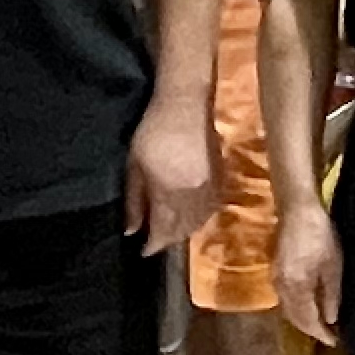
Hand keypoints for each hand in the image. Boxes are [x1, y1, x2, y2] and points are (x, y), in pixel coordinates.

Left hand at [125, 106, 213, 256]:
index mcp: (170, 192)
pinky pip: (212, 208)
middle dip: (169, 239)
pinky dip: (201, 217)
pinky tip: (192, 215)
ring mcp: (210, 187)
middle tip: (155, 240)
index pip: (164, 231)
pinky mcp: (221, 177)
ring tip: (171, 230)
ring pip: (200, 221)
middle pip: (183, 230)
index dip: (153, 244)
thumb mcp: (134, 166)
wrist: (185, 104)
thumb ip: (134, 201)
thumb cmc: (152, 132)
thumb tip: (132, 230)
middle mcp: (194, 195)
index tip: (143, 250)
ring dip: (185, 230)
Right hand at [276, 210, 342, 342]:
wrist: (297, 209)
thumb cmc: (320, 235)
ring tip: (319, 324)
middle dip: (310, 330)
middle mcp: (282, 288)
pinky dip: (296, 308)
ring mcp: (276, 279)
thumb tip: (331, 320)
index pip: (308, 321)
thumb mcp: (333, 266)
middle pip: (295, 318)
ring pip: (288, 309)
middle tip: (328, 336)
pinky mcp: (275, 270)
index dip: (321, 334)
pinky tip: (307, 305)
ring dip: (302, 320)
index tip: (334, 342)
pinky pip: (284, 298)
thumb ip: (331, 295)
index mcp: (296, 289)